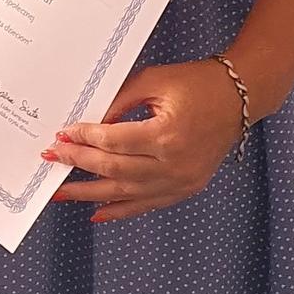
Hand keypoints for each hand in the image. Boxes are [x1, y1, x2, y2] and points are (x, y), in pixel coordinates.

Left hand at [44, 60, 245, 222]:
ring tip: (61, 192)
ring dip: (89, 194)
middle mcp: (173, 164)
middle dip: (78, 164)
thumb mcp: (154, 81)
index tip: (62, 135)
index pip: (112, 141)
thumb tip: (87, 123)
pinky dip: (120, 210)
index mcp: (166, 134)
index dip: (83, 138)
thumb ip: (119, 102)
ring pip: (125, 194)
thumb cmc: (198, 83)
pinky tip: (96, 212)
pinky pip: (146, 205)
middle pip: (114, 170)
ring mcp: (181, 181)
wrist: (240, 97)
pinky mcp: (185, 188)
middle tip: (53, 158)